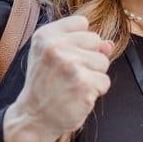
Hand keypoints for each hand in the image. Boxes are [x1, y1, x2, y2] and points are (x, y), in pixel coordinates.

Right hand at [5, 15, 112, 141]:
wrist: (34, 118)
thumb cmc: (44, 86)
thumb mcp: (51, 57)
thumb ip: (79, 44)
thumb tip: (109, 44)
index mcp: (45, 35)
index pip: (81, 23)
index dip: (81, 41)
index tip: (67, 56)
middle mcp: (56, 47)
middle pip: (96, 40)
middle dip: (89, 58)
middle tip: (69, 74)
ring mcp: (70, 65)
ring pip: (103, 61)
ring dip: (94, 76)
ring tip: (73, 85)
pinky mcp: (84, 84)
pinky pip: (105, 81)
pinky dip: (96, 92)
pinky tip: (78, 96)